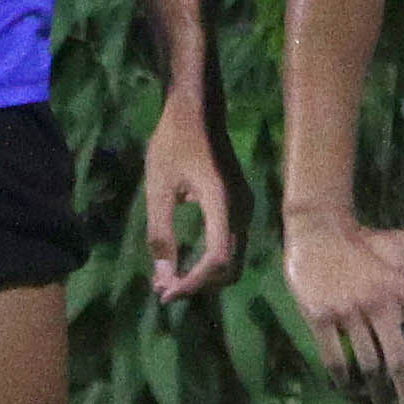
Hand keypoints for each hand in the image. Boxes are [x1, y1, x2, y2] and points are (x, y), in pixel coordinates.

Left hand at [139, 88, 236, 301]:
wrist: (199, 110)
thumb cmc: (173, 141)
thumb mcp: (158, 186)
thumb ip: (160, 232)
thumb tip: (162, 275)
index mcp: (222, 203)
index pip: (217, 258)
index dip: (192, 283)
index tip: (165, 293)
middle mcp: (242, 210)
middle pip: (230, 268)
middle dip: (199, 286)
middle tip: (163, 291)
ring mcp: (246, 209)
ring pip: (233, 261)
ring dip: (204, 277)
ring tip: (169, 280)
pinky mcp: (241, 207)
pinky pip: (231, 246)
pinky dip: (210, 262)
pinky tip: (184, 261)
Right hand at [280, 211, 403, 403]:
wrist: (317, 230)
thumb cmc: (364, 241)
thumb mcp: (401, 241)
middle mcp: (380, 304)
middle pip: (400, 359)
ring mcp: (350, 313)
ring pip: (368, 365)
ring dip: (377, 392)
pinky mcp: (322, 319)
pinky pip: (335, 359)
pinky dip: (343, 379)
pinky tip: (351, 391)